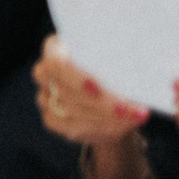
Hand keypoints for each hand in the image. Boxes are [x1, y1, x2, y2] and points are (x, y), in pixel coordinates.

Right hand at [32, 37, 146, 148]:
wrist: (113, 93)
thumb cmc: (115, 66)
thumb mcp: (117, 59)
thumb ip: (117, 62)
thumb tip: (134, 73)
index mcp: (56, 49)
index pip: (55, 64)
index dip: (74, 78)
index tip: (97, 88)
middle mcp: (45, 72)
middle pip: (64, 91)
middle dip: (98, 103)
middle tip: (126, 108)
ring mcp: (44, 96)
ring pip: (70, 111)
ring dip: (105, 117)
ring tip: (133, 117)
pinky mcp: (51, 119)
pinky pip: (71, 128)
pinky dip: (99, 128)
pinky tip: (120, 127)